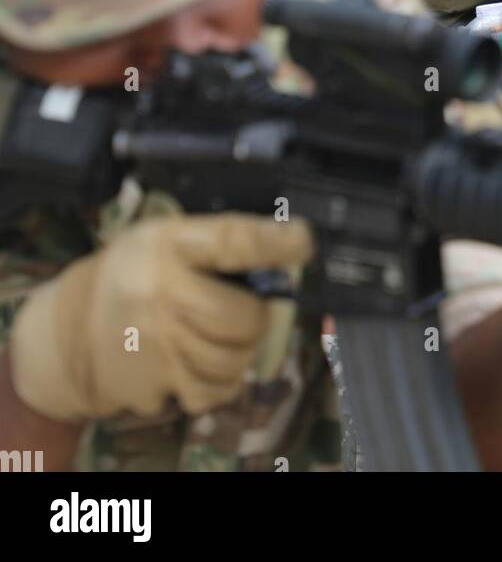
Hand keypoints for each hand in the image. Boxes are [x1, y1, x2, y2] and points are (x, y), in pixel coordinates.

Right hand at [9, 213, 314, 421]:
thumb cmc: (132, 274)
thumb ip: (216, 245)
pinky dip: (220, 381)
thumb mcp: (165, 238)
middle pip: (242, 317)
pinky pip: (214, 390)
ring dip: (238, 350)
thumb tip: (282, 257)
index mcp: (168, 245)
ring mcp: (157, 345)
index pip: (230, 241)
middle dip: (255, 314)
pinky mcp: (155, 382)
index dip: (273, 242)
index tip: (303, 242)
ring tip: (215, 334)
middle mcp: (162, 293)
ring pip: (234, 359)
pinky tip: (201, 361)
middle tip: (243, 307)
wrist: (70, 329)